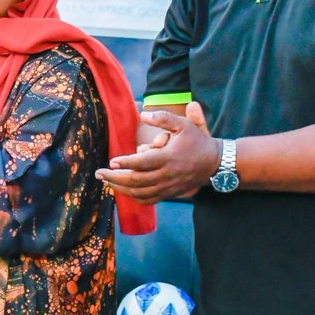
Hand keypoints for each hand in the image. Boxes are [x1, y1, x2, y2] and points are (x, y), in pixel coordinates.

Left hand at [96, 102, 220, 202]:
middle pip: (137, 181)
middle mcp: (167, 175)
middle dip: (115, 178)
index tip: (111, 160)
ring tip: (107, 181)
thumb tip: (143, 114)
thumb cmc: (197, 141)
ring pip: (140, 193)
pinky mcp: (169, 193)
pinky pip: (149, 199)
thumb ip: (163, 118)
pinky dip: (134, 197)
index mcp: (168, 158)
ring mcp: (168, 187)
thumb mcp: (183, 124)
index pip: (143, 163)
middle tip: (99, 173)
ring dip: (121, 189)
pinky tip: (123, 190)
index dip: (126, 163)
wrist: (215, 164)